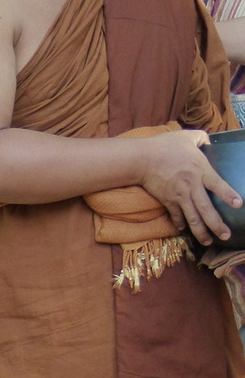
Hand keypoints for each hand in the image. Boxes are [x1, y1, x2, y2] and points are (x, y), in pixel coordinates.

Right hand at [140, 129, 241, 245]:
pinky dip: (180, 224)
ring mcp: (179, 196)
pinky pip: (176, 216)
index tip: (238, 205)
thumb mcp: (186, 136)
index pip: (218, 185)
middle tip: (226, 236)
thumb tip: (209, 141)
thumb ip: (201, 138)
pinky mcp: (168, 201)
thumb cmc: (164, 146)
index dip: (229, 196)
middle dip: (217, 225)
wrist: (142, 159)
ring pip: (192, 218)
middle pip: (207, 209)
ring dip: (201, 232)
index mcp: (200, 170)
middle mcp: (191, 186)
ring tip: (208, 241)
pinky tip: (184, 229)